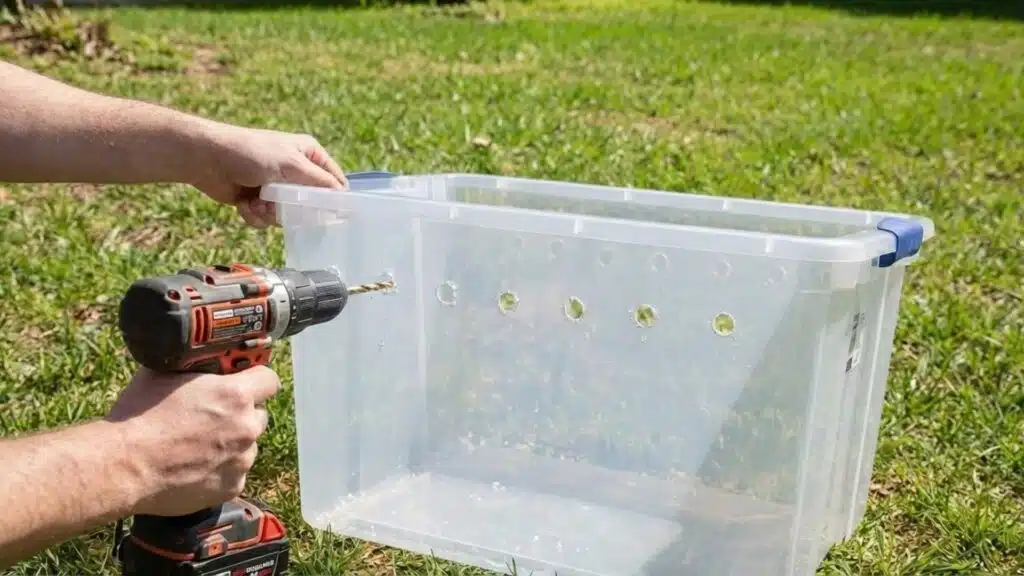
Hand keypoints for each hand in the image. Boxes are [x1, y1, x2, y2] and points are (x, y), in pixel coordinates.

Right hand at [105, 365, 280, 516]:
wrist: (122, 466)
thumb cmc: (138, 418)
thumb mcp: (163, 375)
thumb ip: (191, 367)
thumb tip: (194, 357)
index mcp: (235, 395)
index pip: (269, 380)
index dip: (256, 380)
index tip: (245, 383)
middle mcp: (246, 426)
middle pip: (258, 415)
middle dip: (241, 414)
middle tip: (213, 417)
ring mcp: (242, 459)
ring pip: (248, 445)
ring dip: (232, 443)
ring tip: (198, 446)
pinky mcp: (232, 486)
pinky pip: (235, 473)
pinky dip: (221, 470)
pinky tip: (194, 467)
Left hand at [190, 123, 347, 227]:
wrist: (208, 159)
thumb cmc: (251, 153)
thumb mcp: (293, 165)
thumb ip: (321, 183)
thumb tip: (343, 199)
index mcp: (309, 155)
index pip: (335, 182)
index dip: (334, 199)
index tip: (330, 214)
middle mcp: (295, 171)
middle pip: (310, 204)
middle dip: (294, 209)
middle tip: (282, 205)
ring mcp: (276, 188)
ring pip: (287, 216)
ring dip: (270, 213)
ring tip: (257, 201)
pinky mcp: (258, 200)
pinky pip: (267, 220)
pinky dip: (255, 215)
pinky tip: (245, 204)